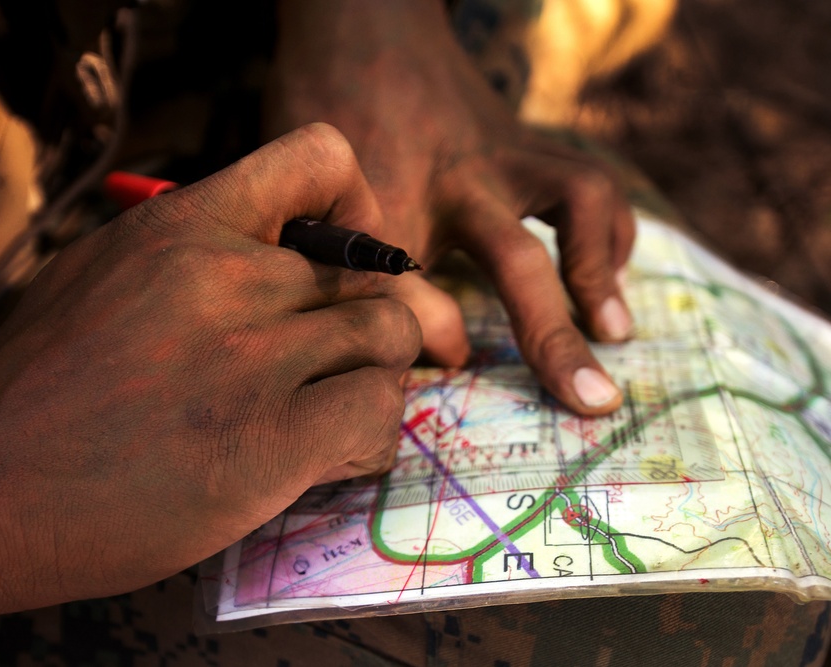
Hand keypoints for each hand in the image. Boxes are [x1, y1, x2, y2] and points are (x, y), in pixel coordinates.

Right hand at [0, 124, 420, 618]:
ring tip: (333, 413)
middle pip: (373, 270)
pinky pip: (379, 412)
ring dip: (378, 376)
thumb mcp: (100, 274)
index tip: (346, 254)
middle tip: (345, 359)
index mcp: (181, 223)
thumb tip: (271, 252)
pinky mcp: (271, 442)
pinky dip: (371, 437)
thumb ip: (189, 252)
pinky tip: (328, 457)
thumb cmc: (28, 389)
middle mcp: (228, 276)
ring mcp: (254, 357)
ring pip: (392, 335)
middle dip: (373, 316)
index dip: (356, 204)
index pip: (320, 158)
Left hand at [266, 0, 635, 414]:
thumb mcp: (321, 202)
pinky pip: (588, 184)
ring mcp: (504, 154)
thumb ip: (370, 275)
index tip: (451, 376)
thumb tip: (443, 351)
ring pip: (582, 198)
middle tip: (595, 398)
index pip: (417, 296)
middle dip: (556, 337)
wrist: (365, 29)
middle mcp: (462, 181)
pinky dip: (608, 231)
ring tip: (613, 326)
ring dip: (603, 267)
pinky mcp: (529, 141)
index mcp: (397, 202)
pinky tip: (604, 267)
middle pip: (519, 263)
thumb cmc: (330, 119)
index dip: (433, 344)